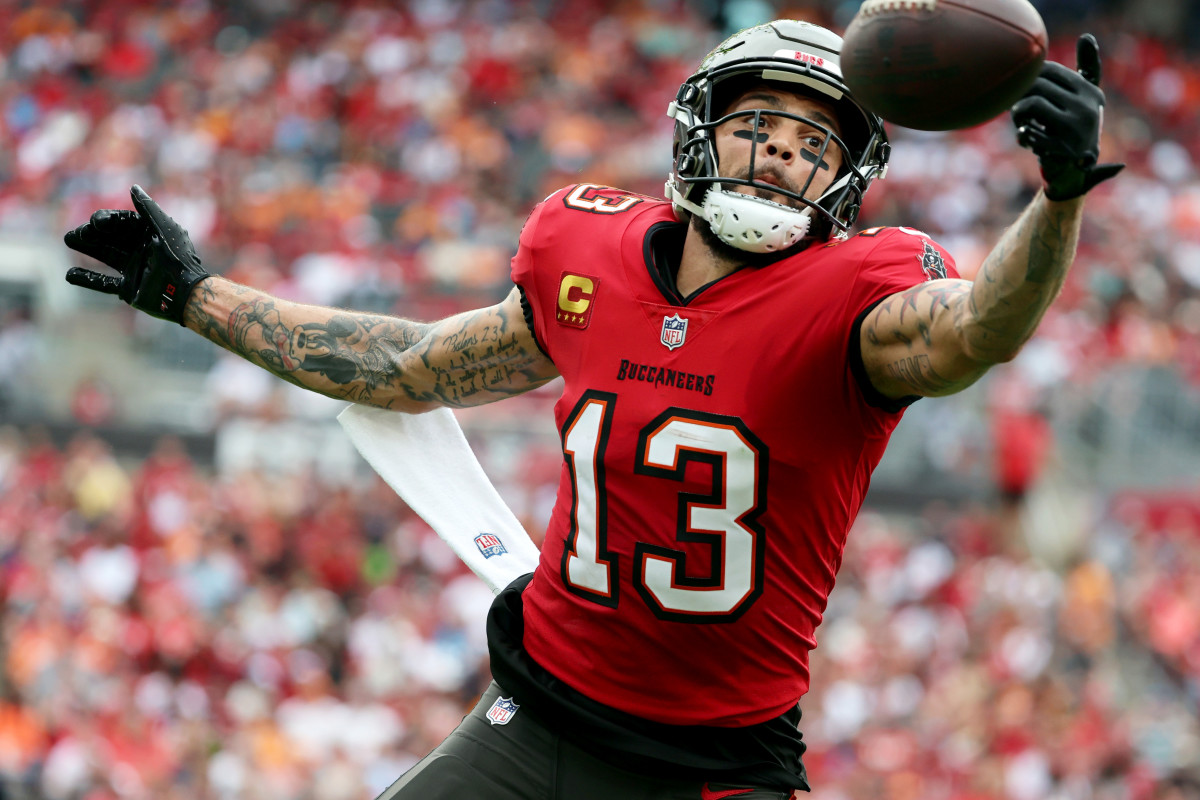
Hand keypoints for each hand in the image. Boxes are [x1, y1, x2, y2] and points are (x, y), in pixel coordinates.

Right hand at [64, 185, 208, 324]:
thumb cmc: (177, 257)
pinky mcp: (129, 289)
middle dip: (93, 233)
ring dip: (87, 248)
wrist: (185, 291)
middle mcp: (141, 250)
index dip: (108, 220)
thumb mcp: (164, 228)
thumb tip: (133, 187)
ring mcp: (134, 270)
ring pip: (105, 255)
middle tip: (76, 232)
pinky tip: (69, 275)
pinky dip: (88, 280)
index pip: (123, 223)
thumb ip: (148, 208)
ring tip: (70, 239)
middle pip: (111, 238)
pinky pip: (104, 284)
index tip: (95, 222)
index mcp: (150, 235)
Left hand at [1012, 34, 1123, 200]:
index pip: (1048, 70)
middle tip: (1017, 109)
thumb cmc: (1071, 128)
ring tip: (1020, 122)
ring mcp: (1075, 128)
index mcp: (1090, 92)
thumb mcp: (1079, 99)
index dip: (1027, 78)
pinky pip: (1028, 132)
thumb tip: (1087, 37)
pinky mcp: (1060, 148)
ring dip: (1017, 113)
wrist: (1076, 171)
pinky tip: (1025, 138)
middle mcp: (1087, 107)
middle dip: (1020, 95)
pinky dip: (1021, 134)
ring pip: (1031, 104)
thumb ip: (1084, 70)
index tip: (1022, 91)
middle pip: (1037, 85)